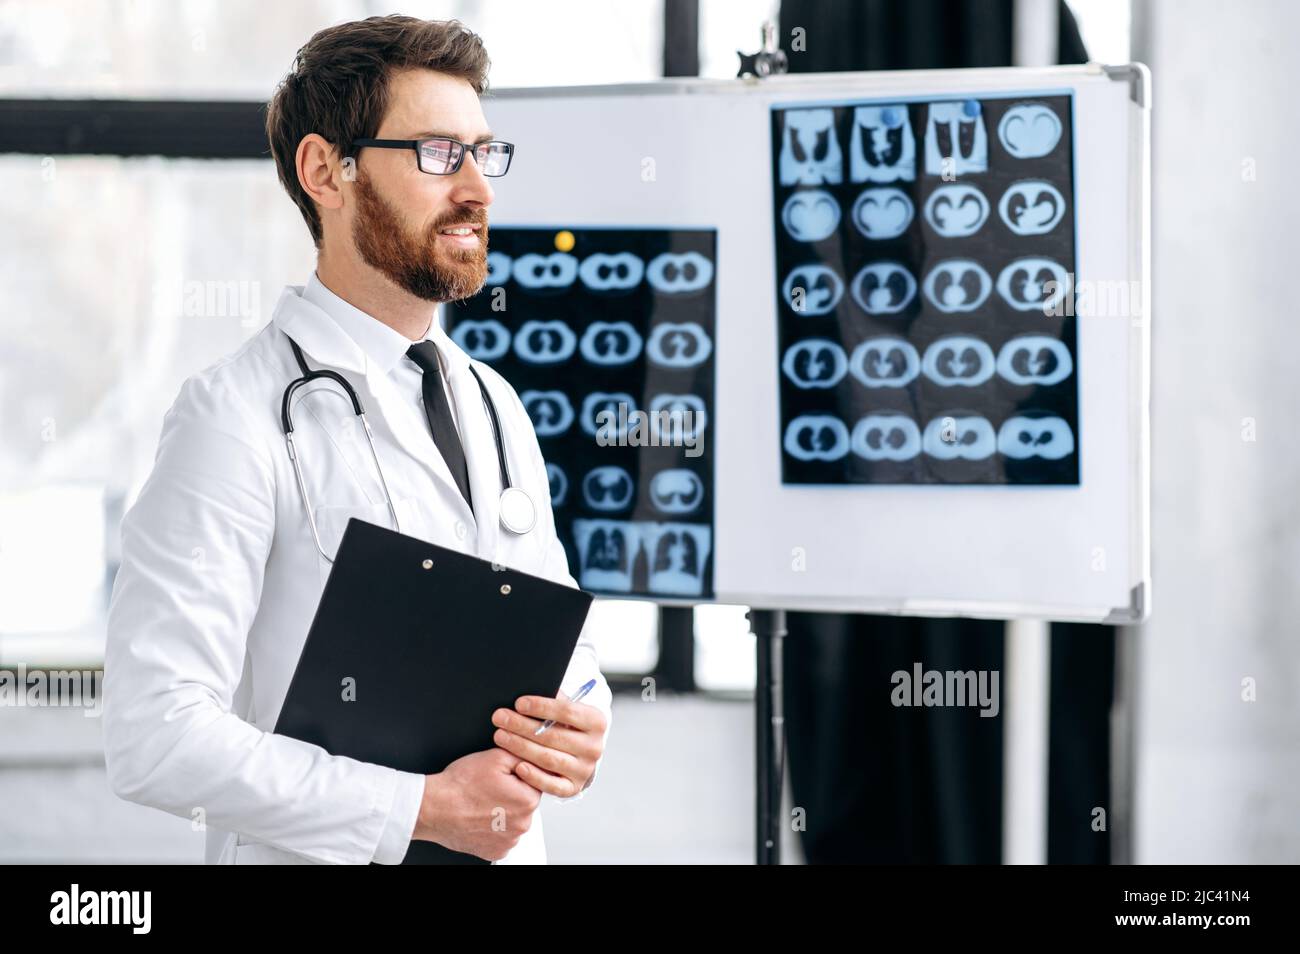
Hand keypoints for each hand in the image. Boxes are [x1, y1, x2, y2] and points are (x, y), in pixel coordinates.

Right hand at [414, 748, 541, 861]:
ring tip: (481, 804)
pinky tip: (479, 818)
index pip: (533, 783)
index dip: (516, 776)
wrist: (433, 808)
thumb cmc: (460, 786)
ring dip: (502, 813)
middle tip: (488, 789)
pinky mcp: (494, 852)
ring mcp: (508, 841)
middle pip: (524, 804)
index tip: (501, 777)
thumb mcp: (496, 757)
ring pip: (512, 821)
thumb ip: (523, 756)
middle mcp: (522, 825)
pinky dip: (493, 829)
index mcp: (528, 801)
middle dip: (511, 795)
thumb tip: (534, 759)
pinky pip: (500, 837)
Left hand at [490, 693, 607, 797]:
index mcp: (597, 722)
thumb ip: (554, 702)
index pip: (568, 712)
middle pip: (554, 735)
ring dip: (521, 746)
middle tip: (500, 717)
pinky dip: (534, 776)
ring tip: (500, 736)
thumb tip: (530, 692)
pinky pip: (552, 785)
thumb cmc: (566, 725)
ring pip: (549, 758)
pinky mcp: (573, 788)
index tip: (518, 703)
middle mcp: (594, 747)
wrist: (578, 754)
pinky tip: (518, 766)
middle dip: (522, 725)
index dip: (541, 706)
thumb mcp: (566, 710)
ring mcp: (584, 770)